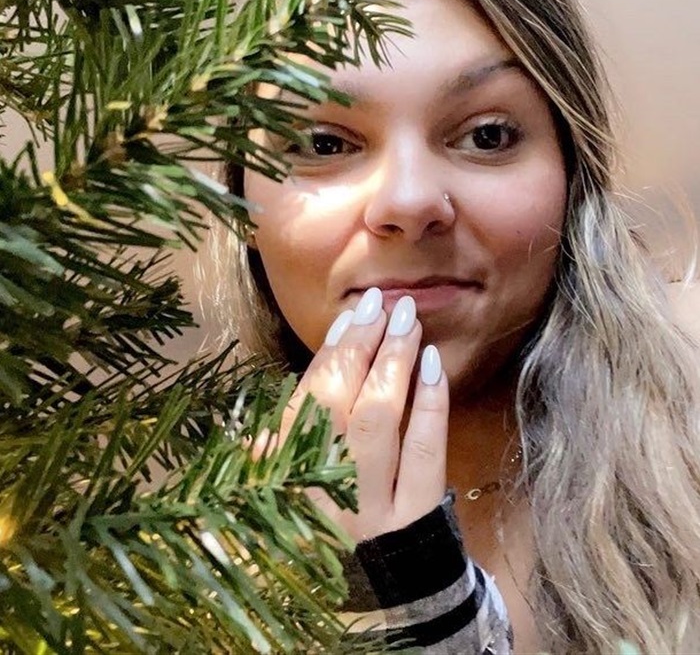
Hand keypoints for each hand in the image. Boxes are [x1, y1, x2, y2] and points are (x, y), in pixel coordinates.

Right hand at [280, 287, 448, 542]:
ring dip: (393, 362)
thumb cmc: (328, 532)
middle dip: (360, 346)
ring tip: (406, 318)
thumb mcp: (286, 504)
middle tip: (381, 303)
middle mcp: (324, 488)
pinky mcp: (418, 514)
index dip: (328, 356)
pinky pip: (426, 451)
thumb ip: (270, 468)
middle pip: (339, 404)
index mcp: (288, 482)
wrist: (383, 595)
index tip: (349, 317)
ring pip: (381, 420)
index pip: (304, 405)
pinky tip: (432, 363)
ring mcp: (374, 502)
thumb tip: (256, 438)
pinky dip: (430, 404)